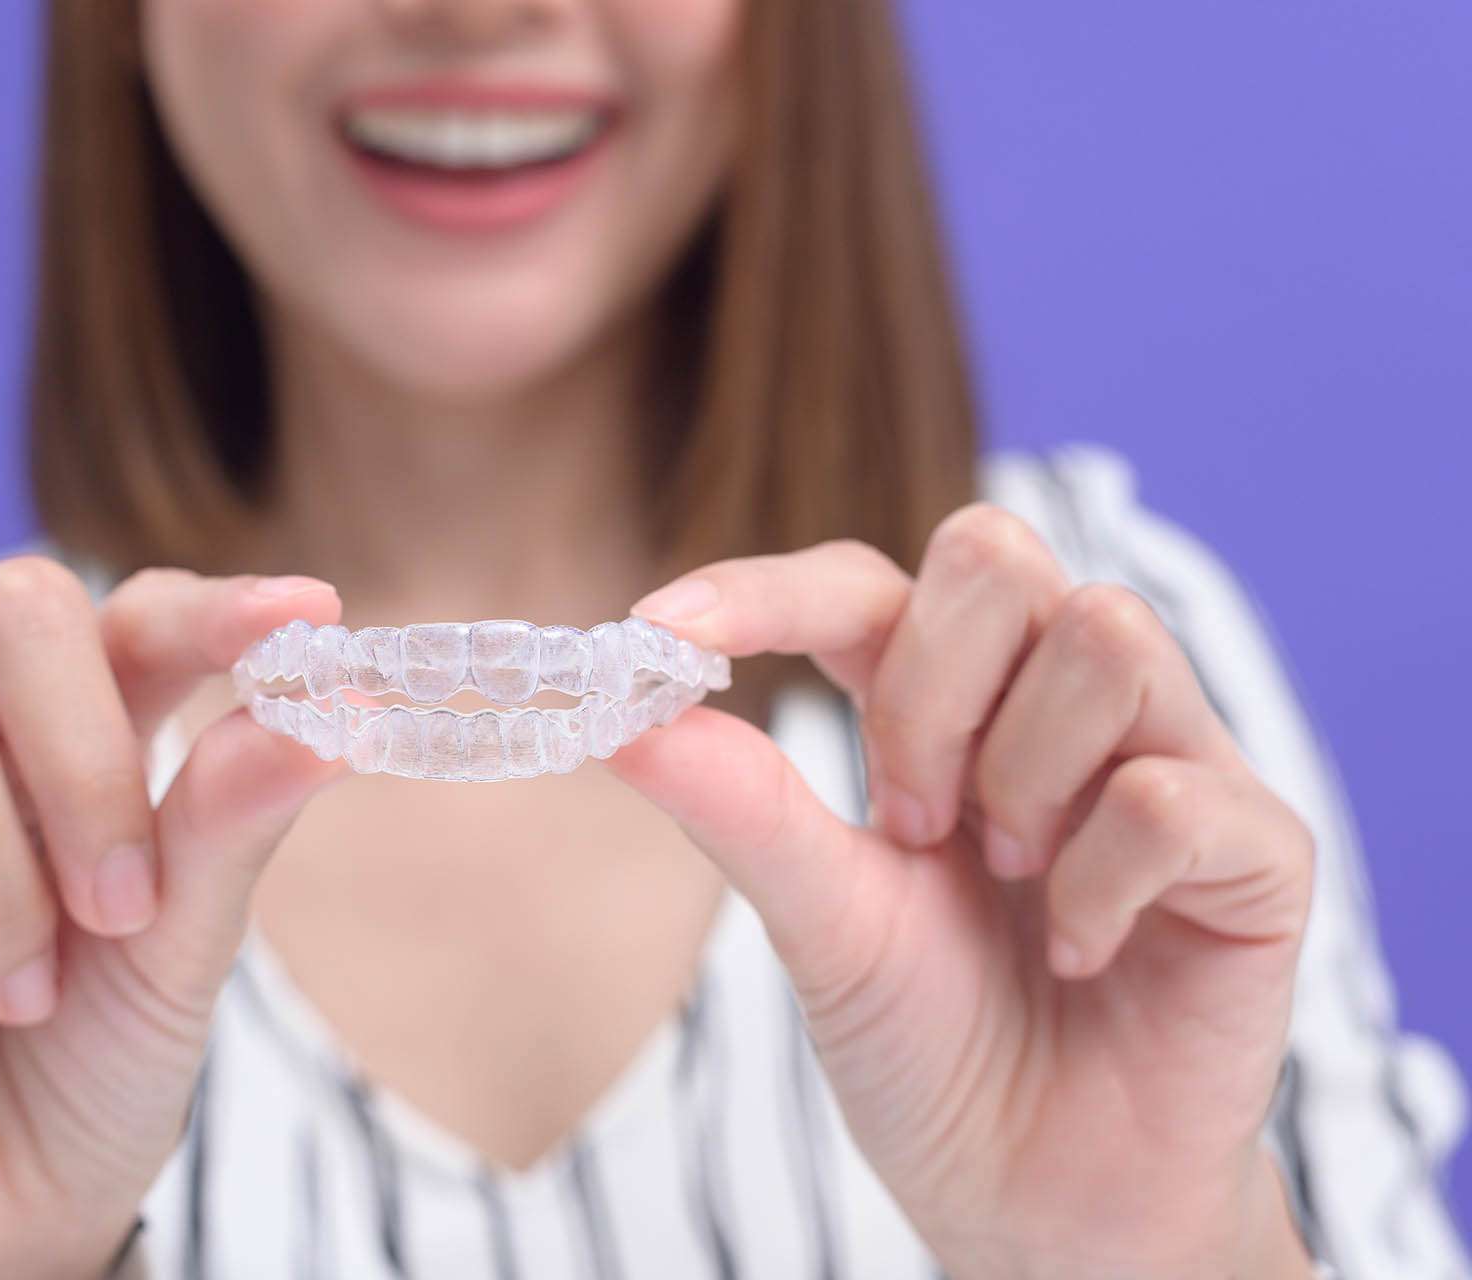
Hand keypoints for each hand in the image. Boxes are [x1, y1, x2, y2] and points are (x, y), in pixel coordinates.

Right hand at [0, 557, 349, 1279]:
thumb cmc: (96, 1058)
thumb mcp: (181, 950)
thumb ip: (231, 827)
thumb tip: (328, 715)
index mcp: (88, 728)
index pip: (143, 619)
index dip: (217, 610)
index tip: (307, 615)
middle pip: (18, 610)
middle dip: (87, 763)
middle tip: (122, 908)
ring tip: (21, 991)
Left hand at [607, 506, 1318, 1277]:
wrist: (1039, 1199)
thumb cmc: (932, 1048)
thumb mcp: (820, 924)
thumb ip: (742, 811)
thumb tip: (621, 718)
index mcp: (943, 707)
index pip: (863, 586)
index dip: (767, 590)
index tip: (663, 631)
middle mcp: (1057, 703)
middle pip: (995, 551)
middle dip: (926, 686)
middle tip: (909, 818)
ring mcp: (1168, 758)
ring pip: (1105, 634)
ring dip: (1020, 774)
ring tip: (1005, 880)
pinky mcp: (1257, 846)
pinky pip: (1170, 791)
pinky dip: (1098, 880)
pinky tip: (1076, 950)